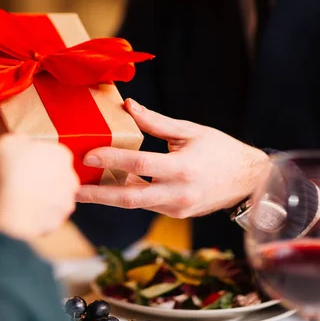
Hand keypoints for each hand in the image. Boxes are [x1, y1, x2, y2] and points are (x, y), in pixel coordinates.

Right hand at [0, 135, 79, 240]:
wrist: (13, 208)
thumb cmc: (12, 171)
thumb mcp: (8, 142)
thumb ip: (19, 140)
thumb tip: (21, 143)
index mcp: (62, 154)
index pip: (50, 153)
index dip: (33, 158)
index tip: (21, 163)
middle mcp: (70, 177)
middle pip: (54, 174)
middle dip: (40, 177)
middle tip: (19, 179)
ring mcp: (66, 200)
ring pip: (52, 196)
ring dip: (39, 196)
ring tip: (19, 197)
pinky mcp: (58, 219)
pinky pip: (45, 214)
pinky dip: (36, 213)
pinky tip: (22, 210)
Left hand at [77, 99, 271, 218]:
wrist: (249, 181)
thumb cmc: (220, 151)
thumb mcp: (190, 131)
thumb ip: (156, 122)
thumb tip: (128, 106)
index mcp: (183, 169)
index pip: (140, 164)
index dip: (112, 159)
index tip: (88, 155)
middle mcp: (178, 193)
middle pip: (129, 198)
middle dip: (97, 196)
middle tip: (71, 189)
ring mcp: (176, 208)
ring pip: (134, 204)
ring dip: (107, 197)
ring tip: (80, 188)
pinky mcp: (174, 214)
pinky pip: (144, 204)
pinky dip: (125, 195)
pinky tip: (106, 187)